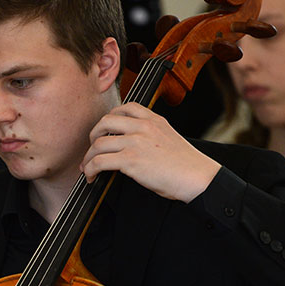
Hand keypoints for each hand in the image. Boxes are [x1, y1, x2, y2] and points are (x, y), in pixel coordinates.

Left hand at [81, 103, 219, 202]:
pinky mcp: (130, 160)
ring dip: (88, 158)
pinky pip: (99, 161)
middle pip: (104, 122)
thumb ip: (151, 134)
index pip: (125, 107)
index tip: (104, 131)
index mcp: (154, 120)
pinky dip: (90, 170)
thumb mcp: (169, 137)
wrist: (197, 177)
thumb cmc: (186, 164)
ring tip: (87, 168)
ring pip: (98, 144)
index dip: (109, 118)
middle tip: (92, 149)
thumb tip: (131, 143)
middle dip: (93, 136)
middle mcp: (143, 127)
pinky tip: (91, 176)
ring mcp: (135, 142)